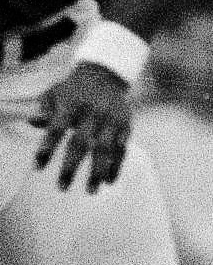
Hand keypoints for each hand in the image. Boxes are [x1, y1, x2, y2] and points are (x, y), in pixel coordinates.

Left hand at [30, 61, 133, 191]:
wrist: (105, 74)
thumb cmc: (73, 89)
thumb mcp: (54, 93)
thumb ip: (43, 108)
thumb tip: (33, 122)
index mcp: (72, 103)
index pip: (56, 128)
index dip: (47, 147)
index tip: (38, 166)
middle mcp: (93, 112)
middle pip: (81, 143)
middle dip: (72, 166)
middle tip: (63, 187)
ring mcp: (112, 118)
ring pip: (105, 148)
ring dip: (98, 171)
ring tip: (92, 190)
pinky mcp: (126, 124)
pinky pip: (122, 148)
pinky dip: (117, 165)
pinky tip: (110, 180)